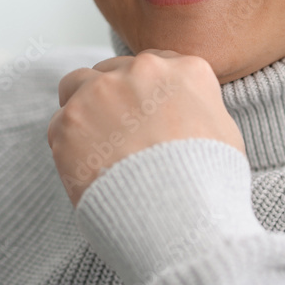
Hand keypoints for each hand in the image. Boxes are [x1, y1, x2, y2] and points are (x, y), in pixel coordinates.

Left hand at [47, 49, 245, 206]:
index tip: (144, 115)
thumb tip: (180, 113)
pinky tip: (89, 170)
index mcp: (184, 70)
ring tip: (97, 147)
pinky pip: (60, 125)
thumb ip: (199, 108)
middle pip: (113, 71)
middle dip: (114, 99)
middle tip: (120, 138)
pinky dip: (70, 145)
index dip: (145, 93)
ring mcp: (101, 92)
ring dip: (84, 109)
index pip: (154, 65)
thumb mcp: (225, 135)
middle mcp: (141, 70)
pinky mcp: (69, 121)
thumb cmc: (209, 187)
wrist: (178, 219)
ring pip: (77, 85)